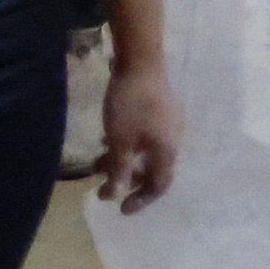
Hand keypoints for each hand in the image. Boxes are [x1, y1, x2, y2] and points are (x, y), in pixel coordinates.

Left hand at [92, 58, 181, 212]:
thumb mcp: (119, 141)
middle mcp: (172, 139)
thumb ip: (119, 170)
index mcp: (167, 151)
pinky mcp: (157, 108)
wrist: (141, 59)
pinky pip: (143, 136)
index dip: (140, 200)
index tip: (120, 208)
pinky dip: (126, 144)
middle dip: (127, 179)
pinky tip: (106, 138)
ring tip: (97, 162)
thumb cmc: (130, 104)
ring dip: (123, 160)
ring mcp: (166, 123)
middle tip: (104, 186)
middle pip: (152, 169)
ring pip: (144, 151)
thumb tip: (115, 195)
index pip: (158, 185)